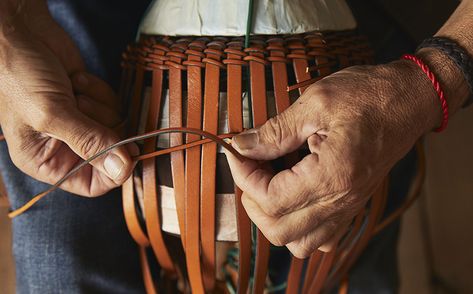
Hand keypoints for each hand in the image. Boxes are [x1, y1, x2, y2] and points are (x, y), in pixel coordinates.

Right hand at [0, 9, 135, 196]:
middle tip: (78, 104)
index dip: (114, 170)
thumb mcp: (51, 114)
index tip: (127, 150)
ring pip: (117, 127)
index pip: (94, 184)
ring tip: (71, 89)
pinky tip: (77, 79)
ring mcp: (81, 123)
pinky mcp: (91, 101)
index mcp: (46, 162)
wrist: (16, 32)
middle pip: (112, 154)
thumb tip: (122, 170)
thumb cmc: (18, 75)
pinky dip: (101, 91)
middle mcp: (66, 147)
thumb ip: (89, 142)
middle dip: (101, 126)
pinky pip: (115, 105)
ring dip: (100, 104)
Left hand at [225, 61, 439, 257]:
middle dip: (253, 202)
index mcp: (332, 175)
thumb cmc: (368, 95)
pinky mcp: (352, 205)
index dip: (244, 177)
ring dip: (274, 219)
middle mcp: (342, 200)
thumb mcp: (316, 103)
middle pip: (280, 231)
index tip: (238, 152)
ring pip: (300, 244)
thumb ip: (275, 131)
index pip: (271, 199)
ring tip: (269, 184)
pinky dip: (299, 226)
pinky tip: (294, 195)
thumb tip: (242, 145)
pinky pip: (322, 237)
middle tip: (250, 168)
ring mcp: (349, 207)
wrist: (410, 100)